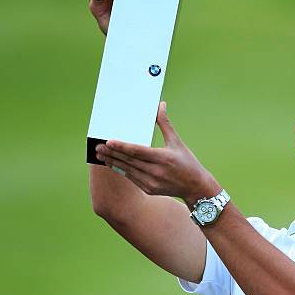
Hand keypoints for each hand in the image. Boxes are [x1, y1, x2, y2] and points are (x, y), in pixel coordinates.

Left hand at [95, 101, 220, 205]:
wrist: (195, 187)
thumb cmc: (187, 162)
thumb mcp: (177, 142)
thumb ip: (165, 124)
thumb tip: (160, 105)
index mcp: (164, 157)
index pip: (138, 151)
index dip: (122, 146)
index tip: (108, 141)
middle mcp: (156, 171)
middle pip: (129, 161)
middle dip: (112, 153)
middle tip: (98, 146)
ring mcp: (152, 182)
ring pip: (127, 170)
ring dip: (113, 162)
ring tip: (101, 154)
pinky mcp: (149, 189)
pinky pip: (131, 178)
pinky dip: (121, 170)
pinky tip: (112, 163)